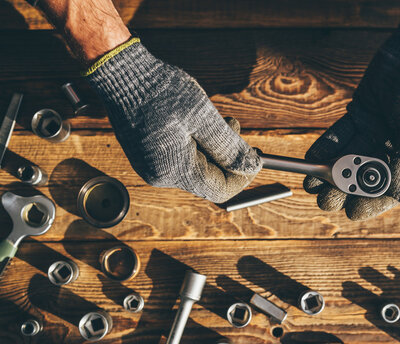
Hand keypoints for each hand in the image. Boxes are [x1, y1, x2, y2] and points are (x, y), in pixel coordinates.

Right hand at [36, 0, 260, 202]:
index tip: (254, 155)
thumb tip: (252, 166)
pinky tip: (197, 123)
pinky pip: (180, 159)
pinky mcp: (146, 155)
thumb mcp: (204, 118)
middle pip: (208, 180)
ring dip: (213, 149)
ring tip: (217, 120)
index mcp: (174, 170)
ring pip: (196, 168)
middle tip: (234, 127)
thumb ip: (229, 147)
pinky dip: (196, 145)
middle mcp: (160, 175)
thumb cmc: (161, 91)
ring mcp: (150, 166)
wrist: (121, 74)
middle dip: (227, 158)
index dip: (242, 176)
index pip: (220, 190)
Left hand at [304, 3, 399, 219]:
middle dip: (344, 189)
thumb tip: (398, 197)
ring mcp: (375, 133)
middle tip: (324, 200)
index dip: (371, 203)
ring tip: (311, 185)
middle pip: (364, 177)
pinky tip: (310, 160)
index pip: (391, 190)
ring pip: (349, 159)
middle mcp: (393, 149)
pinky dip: (325, 148)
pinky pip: (340, 136)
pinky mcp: (360, 116)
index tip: (351, 212)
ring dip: (329, 172)